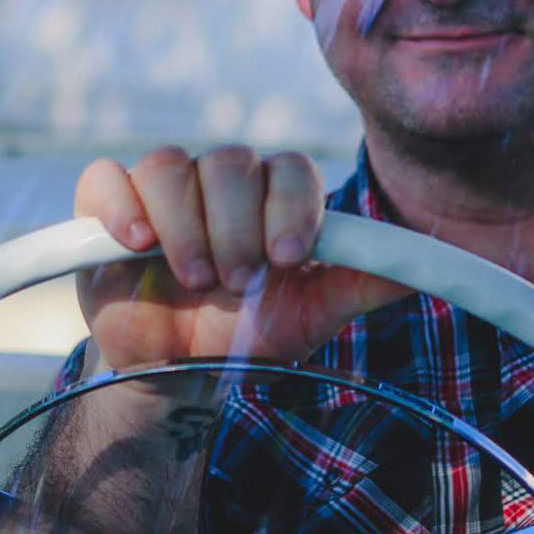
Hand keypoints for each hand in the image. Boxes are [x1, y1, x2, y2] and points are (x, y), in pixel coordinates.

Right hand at [74, 144, 406, 370]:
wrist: (182, 371)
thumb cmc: (250, 333)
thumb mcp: (312, 312)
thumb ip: (364, 281)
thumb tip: (427, 261)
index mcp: (272, 196)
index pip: (288, 167)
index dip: (290, 207)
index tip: (288, 258)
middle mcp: (219, 182)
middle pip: (228, 162)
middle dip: (236, 227)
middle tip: (238, 281)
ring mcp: (162, 191)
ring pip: (170, 165)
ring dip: (186, 226)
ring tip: (196, 280)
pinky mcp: (107, 209)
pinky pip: (105, 177)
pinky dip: (121, 206)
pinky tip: (138, 245)